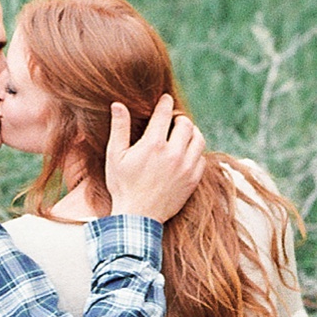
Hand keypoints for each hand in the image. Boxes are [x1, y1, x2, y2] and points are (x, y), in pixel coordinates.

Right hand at [104, 95, 206, 224]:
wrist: (137, 217)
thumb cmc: (122, 185)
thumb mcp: (115, 156)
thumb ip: (119, 128)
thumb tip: (118, 104)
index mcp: (153, 145)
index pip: (165, 113)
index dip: (165, 102)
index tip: (165, 99)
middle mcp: (173, 154)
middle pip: (185, 123)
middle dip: (178, 117)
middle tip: (172, 119)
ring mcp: (186, 168)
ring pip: (198, 139)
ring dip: (191, 132)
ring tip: (181, 133)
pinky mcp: (193, 180)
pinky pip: (201, 158)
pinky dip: (195, 151)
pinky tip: (185, 153)